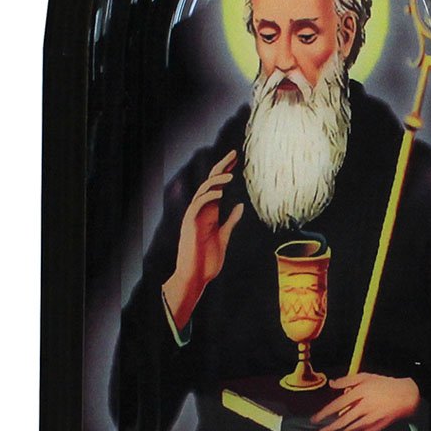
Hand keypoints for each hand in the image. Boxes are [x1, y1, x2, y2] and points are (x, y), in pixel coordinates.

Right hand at [163, 150, 243, 328]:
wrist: (195, 277)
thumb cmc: (207, 261)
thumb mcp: (224, 237)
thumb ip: (231, 221)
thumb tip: (240, 205)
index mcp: (211, 213)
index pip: (218, 186)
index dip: (226, 171)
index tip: (237, 159)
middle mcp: (202, 211)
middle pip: (210, 182)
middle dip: (221, 167)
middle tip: (234, 153)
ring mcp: (194, 217)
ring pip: (203, 191)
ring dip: (216, 181)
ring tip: (231, 176)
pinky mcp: (190, 225)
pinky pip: (197, 206)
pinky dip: (208, 197)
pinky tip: (220, 193)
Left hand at [311, 373, 419, 430]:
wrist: (405, 396)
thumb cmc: (384, 384)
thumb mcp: (365, 377)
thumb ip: (347, 380)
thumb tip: (331, 383)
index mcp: (360, 393)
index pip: (337, 405)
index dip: (324, 413)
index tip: (315, 419)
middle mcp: (364, 407)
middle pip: (341, 421)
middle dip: (328, 429)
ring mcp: (371, 418)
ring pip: (351, 429)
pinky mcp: (377, 426)